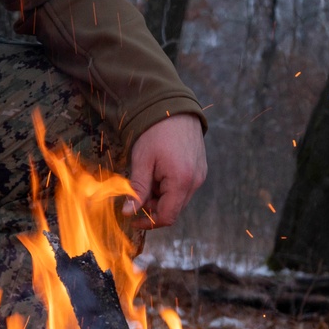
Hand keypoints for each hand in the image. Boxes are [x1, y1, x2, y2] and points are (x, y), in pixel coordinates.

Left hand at [125, 114, 206, 228]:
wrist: (174, 107)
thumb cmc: (155, 132)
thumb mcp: (142, 161)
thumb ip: (137, 189)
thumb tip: (128, 212)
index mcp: (181, 181)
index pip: (167, 216)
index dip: (148, 221)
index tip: (132, 217)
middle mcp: (196, 181)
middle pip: (173, 209)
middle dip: (153, 206)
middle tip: (136, 192)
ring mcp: (200, 175)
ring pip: (178, 199)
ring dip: (161, 196)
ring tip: (147, 176)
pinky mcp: (200, 169)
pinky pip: (184, 187)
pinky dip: (169, 186)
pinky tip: (158, 171)